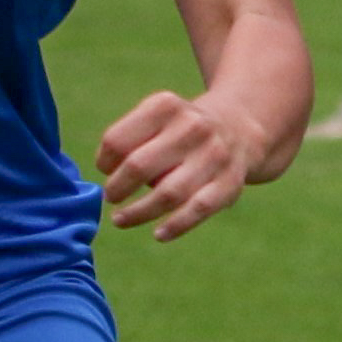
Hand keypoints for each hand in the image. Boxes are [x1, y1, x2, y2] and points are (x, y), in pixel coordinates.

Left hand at [94, 87, 263, 242]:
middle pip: (139, 166)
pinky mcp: (230, 182)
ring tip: (120, 219)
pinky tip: (158, 234)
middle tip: (111, 197)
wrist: (237, 128)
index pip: (118, 141)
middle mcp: (192, 127)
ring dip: (138, 212)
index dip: (104, 162)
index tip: (105, 170)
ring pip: (167, 193)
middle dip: (117, 188)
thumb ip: (127, 141)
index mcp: (165, 107)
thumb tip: (106, 178)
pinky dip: (176, 226)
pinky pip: (198, 209)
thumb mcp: (156, 118)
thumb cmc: (179, 131)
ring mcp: (214, 155)